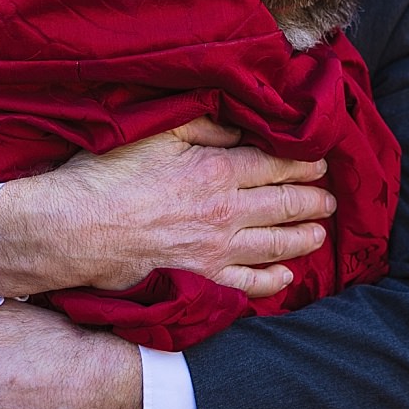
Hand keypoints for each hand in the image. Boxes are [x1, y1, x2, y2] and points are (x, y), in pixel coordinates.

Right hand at [0, 116, 334, 299]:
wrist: (76, 229)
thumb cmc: (109, 175)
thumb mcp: (158, 132)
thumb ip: (204, 126)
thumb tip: (238, 127)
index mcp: (218, 171)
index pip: (278, 166)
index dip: (305, 164)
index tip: (321, 162)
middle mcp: (227, 212)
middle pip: (285, 205)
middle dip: (315, 201)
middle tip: (332, 199)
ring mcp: (217, 250)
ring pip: (275, 245)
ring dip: (304, 237)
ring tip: (321, 233)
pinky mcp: (201, 278)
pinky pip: (248, 283)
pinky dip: (273, 280)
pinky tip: (286, 277)